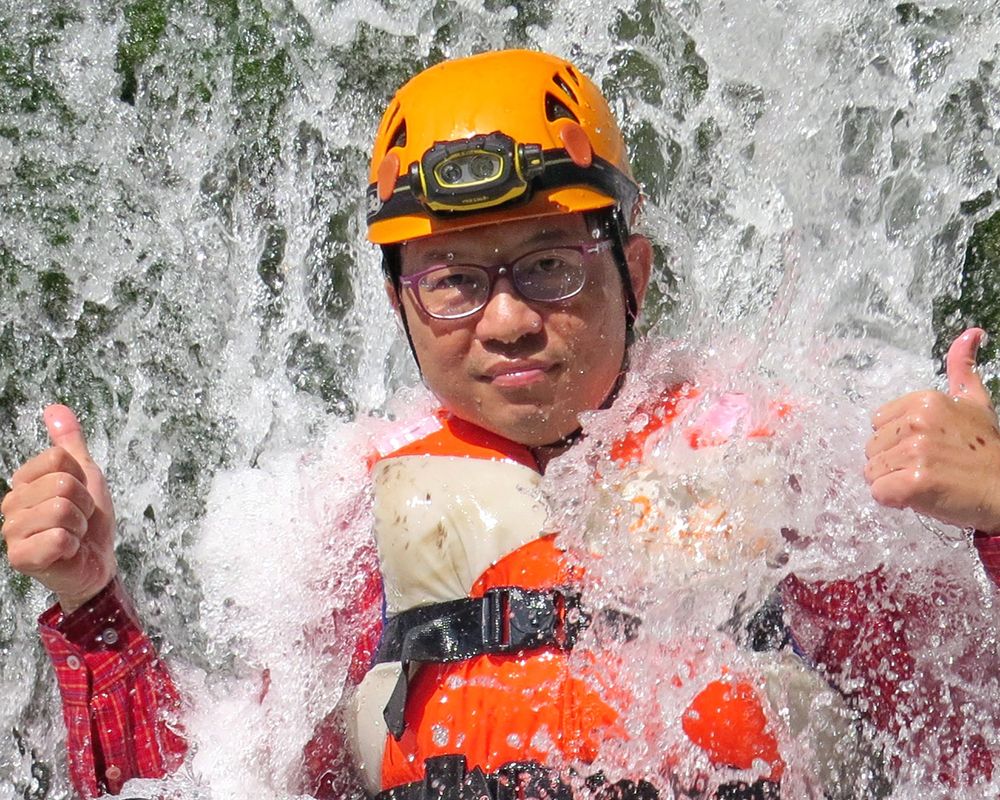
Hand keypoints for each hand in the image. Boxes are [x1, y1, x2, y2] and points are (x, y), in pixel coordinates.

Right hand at [2, 405, 116, 611]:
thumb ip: (69, 443)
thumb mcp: (86, 474)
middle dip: (84, 503)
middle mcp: (10, 505)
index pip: (58, 458)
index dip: (81, 477)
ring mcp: (12, 532)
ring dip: (80, 524)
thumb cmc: (90, 521)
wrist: (97, 562)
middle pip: (62, 483)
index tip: (80, 496)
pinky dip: (73, 544)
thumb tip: (54, 408)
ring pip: (61, 509)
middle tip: (79, 519)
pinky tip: (67, 551)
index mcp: (23, 483)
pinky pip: (59, 537)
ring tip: (74, 534)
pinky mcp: (21, 558)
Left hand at [865, 328, 999, 532]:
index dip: (896, 440)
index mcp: (924, 401)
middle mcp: (917, 422)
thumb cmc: (986, 450)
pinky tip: (921, 496)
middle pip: (871, 448)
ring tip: (926, 480)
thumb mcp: (976, 403)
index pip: (878, 423)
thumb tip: (971, 332)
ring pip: (873, 471)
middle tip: (927, 466)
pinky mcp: (914, 482)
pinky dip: (895, 500)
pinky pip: (879, 493)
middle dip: (892, 461)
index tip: (926, 446)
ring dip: (893, 482)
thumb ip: (962, 369)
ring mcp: (915, 452)